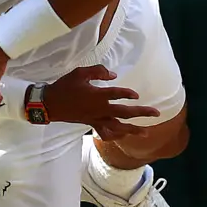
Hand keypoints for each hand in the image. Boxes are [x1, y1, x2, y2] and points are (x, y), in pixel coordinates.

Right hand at [41, 65, 159, 140]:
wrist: (50, 103)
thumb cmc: (64, 86)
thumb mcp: (80, 72)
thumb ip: (98, 71)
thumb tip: (113, 75)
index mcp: (98, 95)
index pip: (118, 94)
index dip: (129, 94)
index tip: (137, 95)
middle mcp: (100, 109)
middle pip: (125, 113)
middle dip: (141, 113)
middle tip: (156, 113)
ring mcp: (96, 119)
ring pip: (118, 127)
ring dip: (133, 130)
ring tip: (145, 132)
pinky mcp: (91, 124)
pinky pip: (105, 133)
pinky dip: (115, 136)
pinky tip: (122, 136)